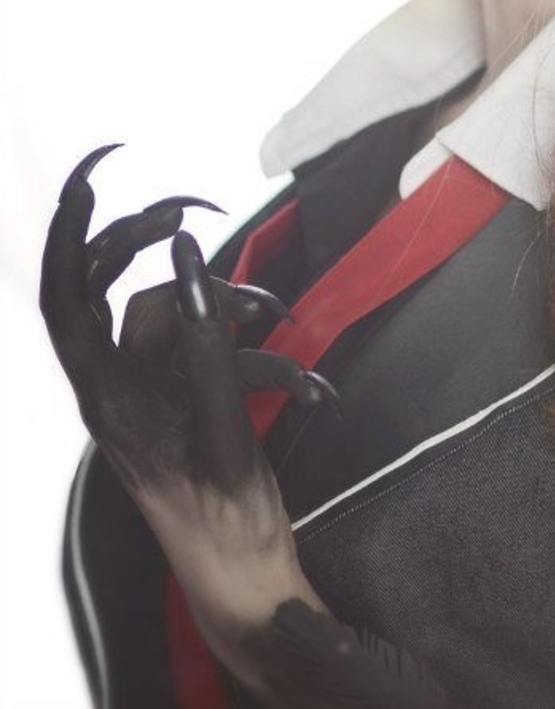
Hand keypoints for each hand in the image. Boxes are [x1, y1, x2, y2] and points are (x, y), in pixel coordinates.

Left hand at [41, 145, 449, 707]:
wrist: (244, 578)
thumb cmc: (225, 516)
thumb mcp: (222, 422)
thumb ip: (203, 334)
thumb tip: (185, 250)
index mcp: (104, 395)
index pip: (64, 292)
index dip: (71, 228)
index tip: (99, 168)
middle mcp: (113, 387)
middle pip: (111, 287)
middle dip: (147, 241)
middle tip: (194, 207)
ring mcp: (146, 392)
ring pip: (171, 313)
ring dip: (226, 305)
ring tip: (277, 317)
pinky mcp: (180, 399)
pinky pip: (205, 347)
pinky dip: (248, 347)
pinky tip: (299, 380)